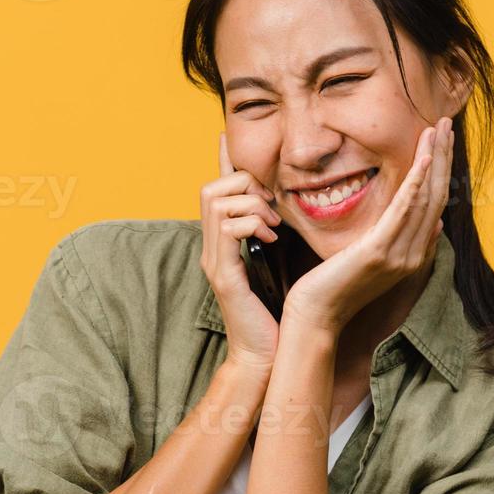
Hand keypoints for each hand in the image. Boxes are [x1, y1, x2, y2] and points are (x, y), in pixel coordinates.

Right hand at [199, 133, 282, 374]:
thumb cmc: (275, 313)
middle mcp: (211, 248)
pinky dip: (252, 224)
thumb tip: (283, 208)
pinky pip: (229, 228)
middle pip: (210, 188)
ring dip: (251, 205)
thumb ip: (271, 235)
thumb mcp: (275, 263)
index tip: (226, 138)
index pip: (215, 190)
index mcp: (222, 242)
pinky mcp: (224, 274)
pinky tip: (269, 239)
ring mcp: (214, 260)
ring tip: (272, 225)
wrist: (265, 355)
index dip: (222, 161)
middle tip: (271, 207)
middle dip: (243, 184)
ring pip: (217, 202)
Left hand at [281, 117, 455, 333]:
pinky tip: (423, 159)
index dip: (440, 169)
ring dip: (432, 160)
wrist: (316, 315)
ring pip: (425, 198)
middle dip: (442, 156)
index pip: (434, 204)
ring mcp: (399, 254)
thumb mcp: (374, 260)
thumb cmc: (335, 286)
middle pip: (436, 196)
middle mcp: (413, 254)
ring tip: (437, 129)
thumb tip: (434, 224)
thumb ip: (403, 241)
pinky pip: (403, 211)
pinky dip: (416, 183)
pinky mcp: (379, 251)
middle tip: (447, 122)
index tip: (441, 140)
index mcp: (412, 254)